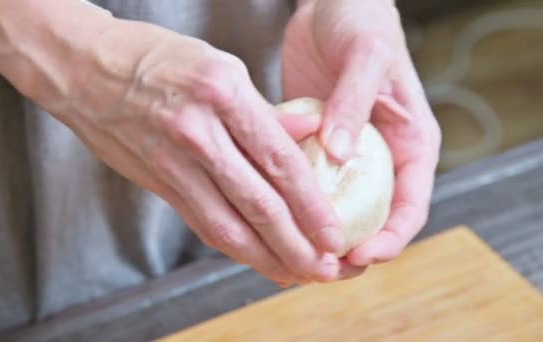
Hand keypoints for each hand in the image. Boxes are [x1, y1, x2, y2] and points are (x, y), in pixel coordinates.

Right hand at [52, 19, 357, 285]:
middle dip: (296, 244)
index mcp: (222, 93)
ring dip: (265, 256)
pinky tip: (253, 257)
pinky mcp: (156, 180)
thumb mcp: (219, 65)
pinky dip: (231, 244)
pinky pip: (200, 220)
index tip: (334, 234)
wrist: (83, 68)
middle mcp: (198, 130)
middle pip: (257, 203)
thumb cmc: (156, 58)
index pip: (279, 160)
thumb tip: (310, 139)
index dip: (312, 205)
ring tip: (295, 274)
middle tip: (324, 269)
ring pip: (227, 224)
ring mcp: (172, 159)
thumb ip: (264, 111)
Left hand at [282, 0, 440, 265]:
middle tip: (318, 267)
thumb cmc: (361, 22)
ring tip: (291, 252)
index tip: (359, 256)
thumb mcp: (365, 57)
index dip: (389, 239)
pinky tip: (269, 215)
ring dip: (316, 232)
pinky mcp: (315, 146)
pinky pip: (306, 183)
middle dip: (349, 248)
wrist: (330, 3)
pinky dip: (293, 202)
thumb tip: (341, 155)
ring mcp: (346, 154)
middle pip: (371, 219)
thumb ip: (355, 105)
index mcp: (410, 143)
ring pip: (335, 208)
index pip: (410, 207)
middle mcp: (380, 156)